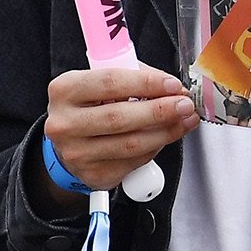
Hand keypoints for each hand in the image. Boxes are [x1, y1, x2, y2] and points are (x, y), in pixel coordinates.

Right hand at [44, 65, 194, 191]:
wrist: (70, 142)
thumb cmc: (91, 106)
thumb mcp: (103, 82)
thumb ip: (135, 77)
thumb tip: (171, 88)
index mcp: (65, 90)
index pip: (110, 82)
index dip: (147, 83)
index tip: (173, 85)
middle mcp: (65, 123)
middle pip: (120, 117)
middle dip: (160, 110)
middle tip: (184, 105)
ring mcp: (76, 152)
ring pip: (131, 143)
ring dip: (166, 131)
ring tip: (185, 120)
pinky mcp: (93, 174)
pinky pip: (134, 162)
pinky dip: (156, 148)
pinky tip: (166, 136)